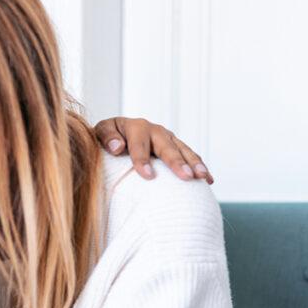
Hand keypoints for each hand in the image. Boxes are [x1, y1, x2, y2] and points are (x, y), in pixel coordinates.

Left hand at [94, 116, 213, 183]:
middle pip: (166, 146)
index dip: (143, 159)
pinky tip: (208, 180)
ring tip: (202, 177)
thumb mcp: (99, 134)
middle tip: (186, 176)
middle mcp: (154, 130)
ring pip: (183, 150)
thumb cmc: (105, 139)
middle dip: (176, 162)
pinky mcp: (174, 146)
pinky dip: (199, 166)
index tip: (148, 176)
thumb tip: (117, 147)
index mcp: (134, 126)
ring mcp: (167, 138)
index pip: (138, 144)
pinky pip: (190, 156)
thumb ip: (106, 137)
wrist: (114, 135)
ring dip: (194, 163)